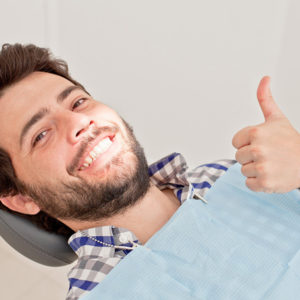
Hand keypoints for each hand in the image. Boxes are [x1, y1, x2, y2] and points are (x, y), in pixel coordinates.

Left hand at [232, 76, 299, 192]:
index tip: (262, 143)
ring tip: (272, 164)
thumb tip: (264, 78)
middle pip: (238, 157)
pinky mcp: (265, 183)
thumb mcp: (277, 118)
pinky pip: (249, 184)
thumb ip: (265, 99)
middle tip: (269, 155)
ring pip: (243, 171)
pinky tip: (272, 175)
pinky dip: (259, 183)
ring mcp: (262, 167)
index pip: (235, 142)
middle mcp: (257, 149)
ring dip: (255, 170)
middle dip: (251, 157)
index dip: (247, 143)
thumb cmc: (290, 141)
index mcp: (256, 132)